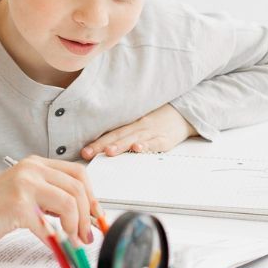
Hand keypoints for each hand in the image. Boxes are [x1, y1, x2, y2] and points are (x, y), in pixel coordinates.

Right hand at [0, 156, 98, 245]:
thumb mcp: (24, 193)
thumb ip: (49, 198)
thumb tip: (80, 215)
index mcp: (35, 164)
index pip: (77, 173)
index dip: (92, 196)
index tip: (95, 216)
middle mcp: (31, 170)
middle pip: (77, 188)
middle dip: (87, 215)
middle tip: (87, 235)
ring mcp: (24, 186)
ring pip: (69, 203)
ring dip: (76, 227)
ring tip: (73, 241)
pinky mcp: (18, 206)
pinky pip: (48, 225)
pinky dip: (56, 239)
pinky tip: (57, 246)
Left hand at [81, 104, 196, 159]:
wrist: (182, 114)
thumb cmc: (157, 121)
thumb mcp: (139, 124)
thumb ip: (124, 134)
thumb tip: (102, 146)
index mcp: (131, 125)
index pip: (111, 134)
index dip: (97, 142)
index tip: (84, 152)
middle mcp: (138, 128)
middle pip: (118, 137)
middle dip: (102, 146)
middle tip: (89, 153)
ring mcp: (151, 133)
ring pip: (133, 139)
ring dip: (121, 146)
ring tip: (109, 152)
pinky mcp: (165, 139)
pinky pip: (154, 143)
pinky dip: (146, 146)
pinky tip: (138, 149)